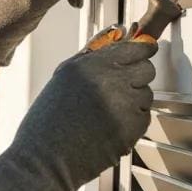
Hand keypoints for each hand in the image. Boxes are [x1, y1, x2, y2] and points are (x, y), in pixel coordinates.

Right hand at [0, 30, 156, 190]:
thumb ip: (95, 51)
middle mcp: (112, 82)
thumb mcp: (65, 75)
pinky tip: (107, 125)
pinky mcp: (131, 130)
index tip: (142, 52)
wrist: (44, 159)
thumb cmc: (49, 117)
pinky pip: (143, 117)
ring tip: (104, 110)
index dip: (141, 50)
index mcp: (93, 64)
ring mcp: (124, 107)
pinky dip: (131, 120)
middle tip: (114, 87)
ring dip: (133, 99)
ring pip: (146, 94)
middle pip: (147, 69)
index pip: (137, 48)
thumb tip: (120, 32)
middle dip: (135, 75)